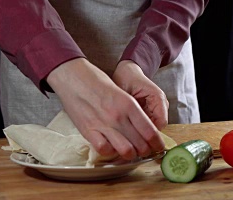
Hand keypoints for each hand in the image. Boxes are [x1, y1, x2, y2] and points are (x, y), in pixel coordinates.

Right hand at [46, 58, 164, 159]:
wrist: (73, 77)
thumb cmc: (98, 82)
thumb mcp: (122, 93)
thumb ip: (133, 111)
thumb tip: (145, 128)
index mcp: (129, 104)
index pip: (150, 131)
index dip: (157, 142)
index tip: (159, 146)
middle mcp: (118, 116)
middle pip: (140, 143)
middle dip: (146, 150)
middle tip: (146, 151)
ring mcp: (102, 124)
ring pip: (125, 150)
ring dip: (131, 155)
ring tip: (132, 153)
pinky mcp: (88, 131)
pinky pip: (104, 150)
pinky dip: (111, 152)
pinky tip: (113, 148)